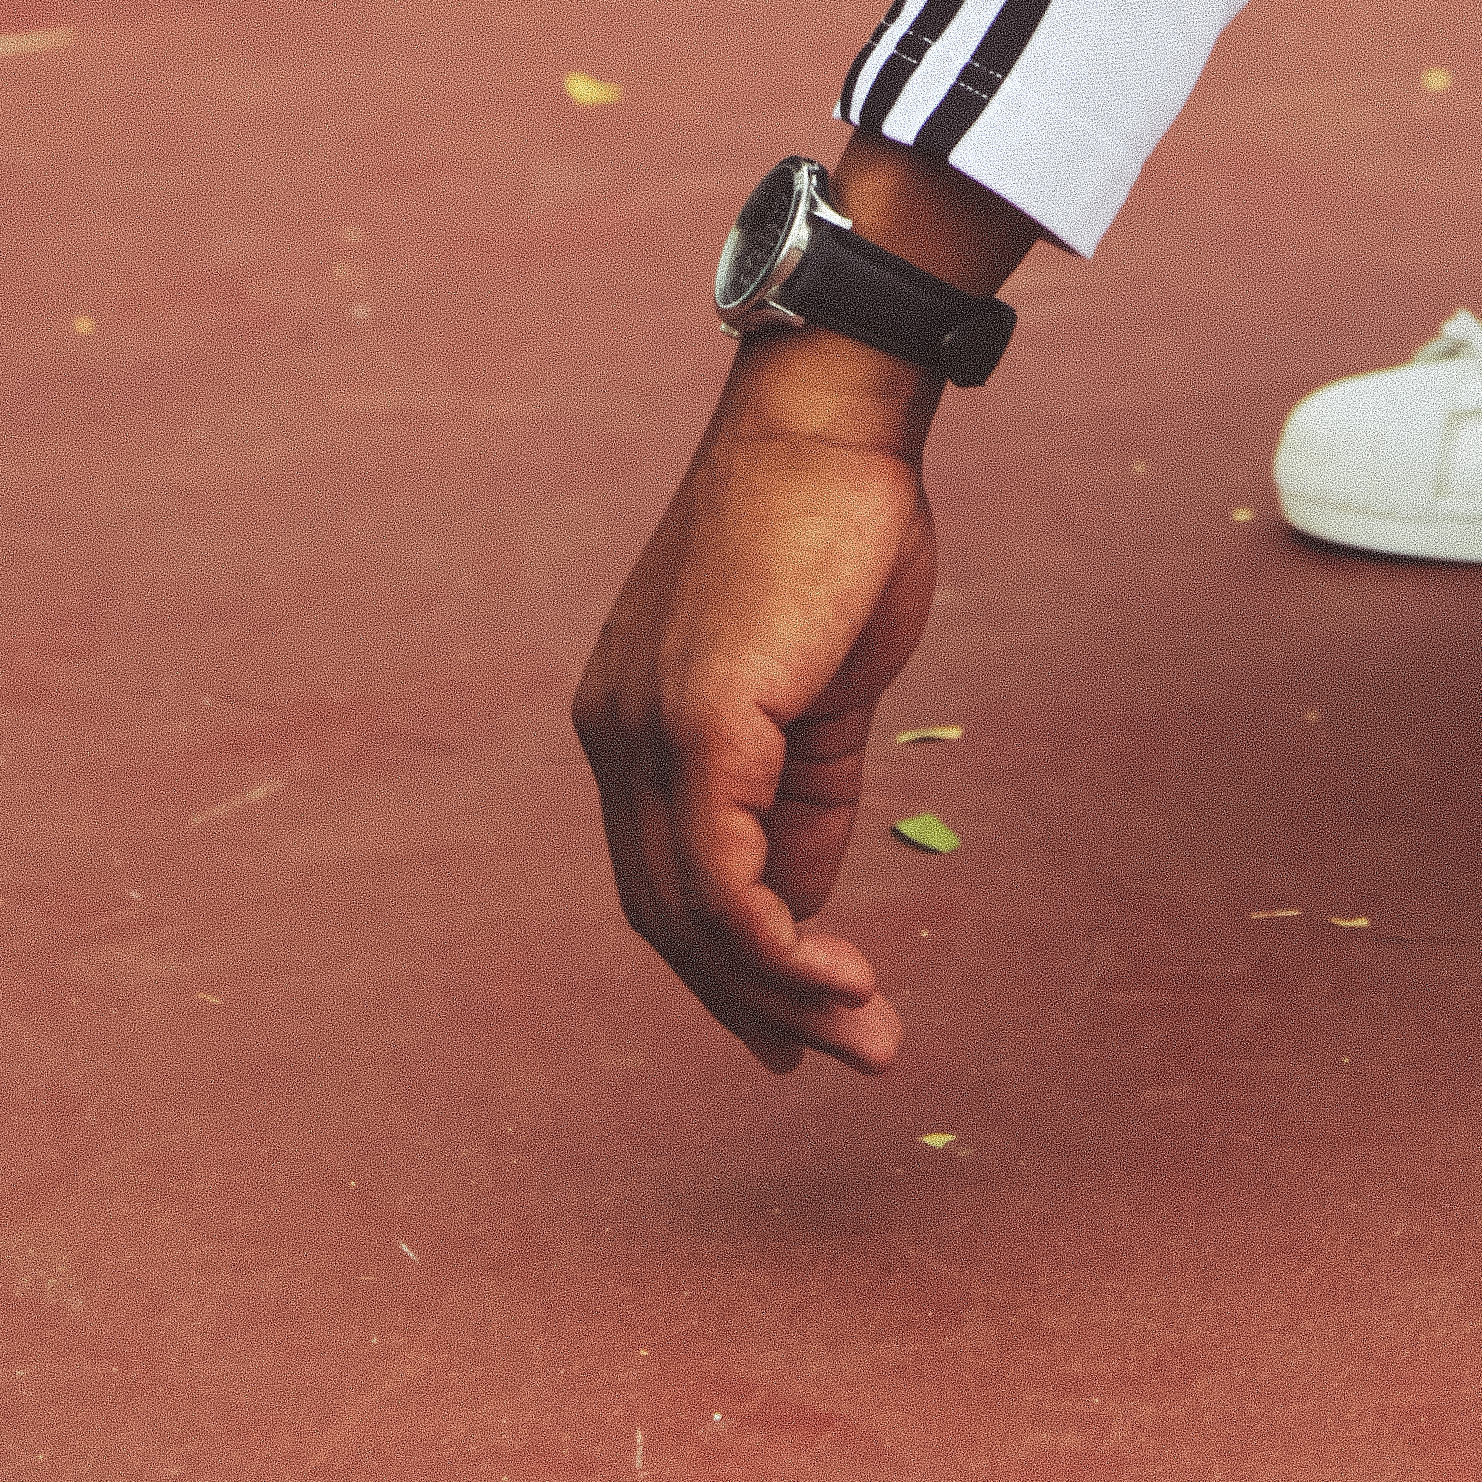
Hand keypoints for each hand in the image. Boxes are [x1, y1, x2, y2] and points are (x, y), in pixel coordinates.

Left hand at [573, 330, 942, 1074]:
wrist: (834, 425)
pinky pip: (723, 877)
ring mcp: (644, 732)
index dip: (729, 966)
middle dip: (757, 1002)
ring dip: (780, 993)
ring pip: (693, 914)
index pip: (666, 880)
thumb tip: (804, 905)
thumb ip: (803, 798)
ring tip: (866, 1038)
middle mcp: (614, 736)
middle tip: (845, 1056)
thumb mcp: (822, 694)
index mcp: (634, 724)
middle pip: (668, 915)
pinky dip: (779, 946)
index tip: (799, 1026)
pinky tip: (839, 976)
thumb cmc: (838, 535)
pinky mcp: (694, 725)